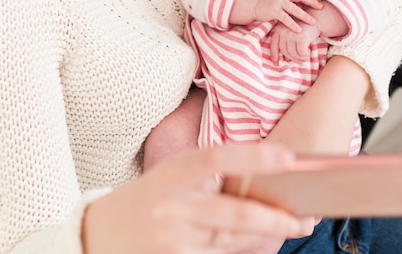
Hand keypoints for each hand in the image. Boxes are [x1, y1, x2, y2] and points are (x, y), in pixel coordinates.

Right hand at [82, 143, 307, 252]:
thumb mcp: (172, 175)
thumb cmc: (147, 198)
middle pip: (235, 214)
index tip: (288, 156)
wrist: (98, 235)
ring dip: (267, 239)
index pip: (217, 158)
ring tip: (290, 228)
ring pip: (234, 244)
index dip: (254, 156)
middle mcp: (173, 207)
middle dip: (275, 219)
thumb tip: (261, 180)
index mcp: (173, 173)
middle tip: (304, 218)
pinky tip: (265, 246)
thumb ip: (210, 176)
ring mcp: (174, 241)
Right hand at [254, 0, 321, 31]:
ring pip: (294, 8)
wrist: (254, 4)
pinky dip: (292, 24)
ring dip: (305, 15)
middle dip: (311, 1)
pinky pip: (285, 18)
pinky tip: (299, 30)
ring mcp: (278, 2)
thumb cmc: (269, 0)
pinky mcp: (273, 11)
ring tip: (313, 22)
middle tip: (321, 7)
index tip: (318, 0)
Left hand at [269, 21, 320, 64]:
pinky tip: (308, 52)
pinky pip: (301, 53)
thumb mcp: (291, 33)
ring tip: (304, 56)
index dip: (274, 55)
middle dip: (293, 58)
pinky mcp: (301, 38)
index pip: (273, 45)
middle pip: (285, 52)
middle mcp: (283, 31)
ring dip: (300, 58)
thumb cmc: (303, 29)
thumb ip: (286, 43)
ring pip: (293, 54)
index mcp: (279, 30)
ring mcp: (291, 34)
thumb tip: (286, 59)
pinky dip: (305, 55)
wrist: (315, 19)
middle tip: (300, 60)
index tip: (276, 63)